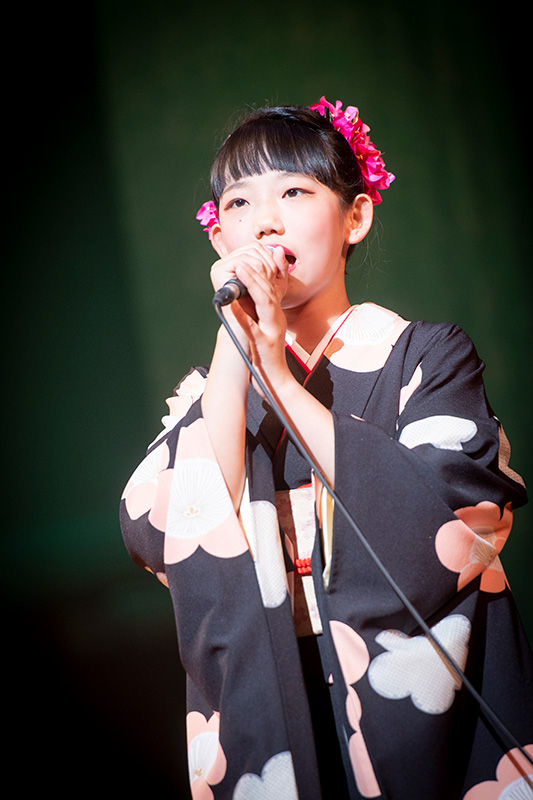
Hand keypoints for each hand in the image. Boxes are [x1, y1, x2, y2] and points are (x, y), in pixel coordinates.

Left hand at [228, 244, 290, 394]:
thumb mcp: (268, 329)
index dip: (263, 271)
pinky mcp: (262, 347)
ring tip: (242, 271)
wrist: (276, 382)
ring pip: (266, 306)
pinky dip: (244, 315)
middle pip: (271, 293)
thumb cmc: (268, 356)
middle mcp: (276, 322)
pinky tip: (233, 305)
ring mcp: (271, 334)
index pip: (272, 289)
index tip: (251, 257)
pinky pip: (253, 329)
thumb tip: (256, 290)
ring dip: (255, 286)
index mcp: (275, 318)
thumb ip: (263, 310)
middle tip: (243, 258)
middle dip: (258, 273)